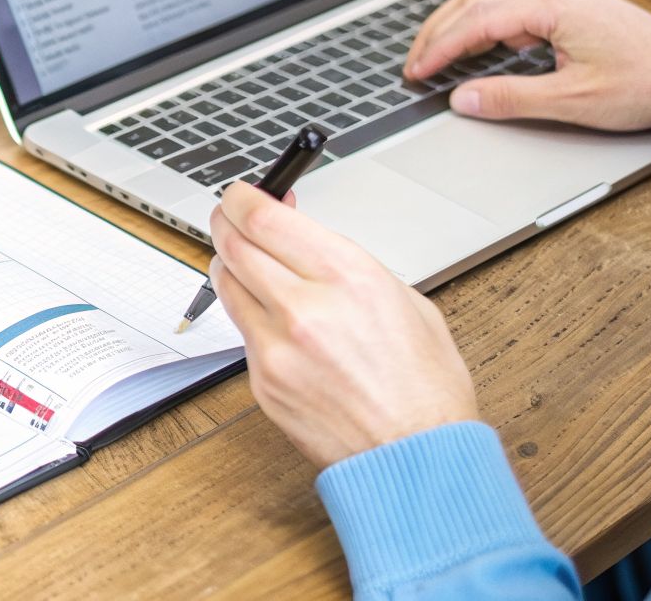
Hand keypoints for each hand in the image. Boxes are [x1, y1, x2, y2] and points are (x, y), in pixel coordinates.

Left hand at [210, 184, 477, 467]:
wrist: (416, 457)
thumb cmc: (423, 385)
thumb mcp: (403, 299)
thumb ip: (346, 265)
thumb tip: (303, 238)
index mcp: (348, 276)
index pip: (266, 219)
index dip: (242, 198)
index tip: (240, 194)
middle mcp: (306, 308)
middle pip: (234, 245)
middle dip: (226, 222)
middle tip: (229, 216)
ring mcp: (277, 348)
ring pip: (226, 285)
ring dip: (230, 264)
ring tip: (245, 259)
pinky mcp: (263, 382)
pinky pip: (241, 331)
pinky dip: (249, 313)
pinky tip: (270, 315)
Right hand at [405, 0, 650, 130]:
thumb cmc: (647, 84)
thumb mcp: (573, 100)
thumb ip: (512, 98)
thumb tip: (464, 98)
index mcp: (554, 7)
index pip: (478, 21)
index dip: (440, 47)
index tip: (416, 70)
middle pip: (479, 3)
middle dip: (439, 33)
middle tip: (413, 64)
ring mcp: (566, 1)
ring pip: (495, 5)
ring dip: (460, 29)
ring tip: (434, 57)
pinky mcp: (574, 13)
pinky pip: (516, 13)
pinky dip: (486, 31)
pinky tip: (477, 52)